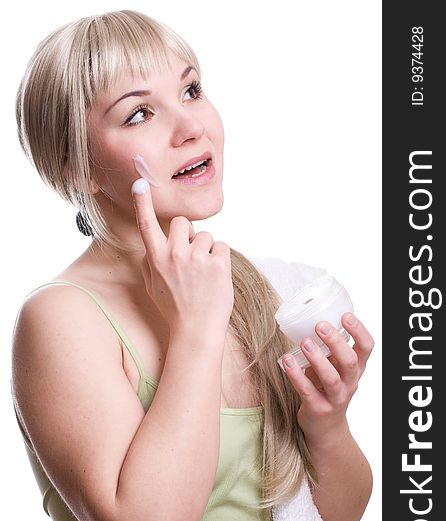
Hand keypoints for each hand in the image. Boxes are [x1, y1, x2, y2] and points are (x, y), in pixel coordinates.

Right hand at [131, 178, 233, 335]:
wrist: (196, 331)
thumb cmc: (174, 310)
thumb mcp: (152, 287)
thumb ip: (150, 263)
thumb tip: (152, 248)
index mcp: (156, 259)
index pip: (146, 224)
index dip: (142, 201)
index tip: (140, 183)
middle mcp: (175, 254)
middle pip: (182, 222)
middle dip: (188, 233)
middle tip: (191, 255)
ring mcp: (197, 259)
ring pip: (205, 236)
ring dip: (207, 250)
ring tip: (204, 274)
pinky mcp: (218, 264)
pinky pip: (222, 247)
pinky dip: (221, 259)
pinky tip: (216, 277)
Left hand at [281, 313, 373, 445]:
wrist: (326, 430)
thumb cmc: (326, 391)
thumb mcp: (334, 369)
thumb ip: (328, 351)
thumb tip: (308, 321)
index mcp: (356, 370)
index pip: (367, 348)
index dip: (359, 331)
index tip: (345, 316)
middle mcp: (350, 383)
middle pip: (350, 361)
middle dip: (336, 342)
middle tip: (320, 325)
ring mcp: (335, 398)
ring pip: (331, 378)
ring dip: (317, 358)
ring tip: (304, 342)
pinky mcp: (318, 409)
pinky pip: (307, 391)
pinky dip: (296, 375)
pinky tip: (286, 361)